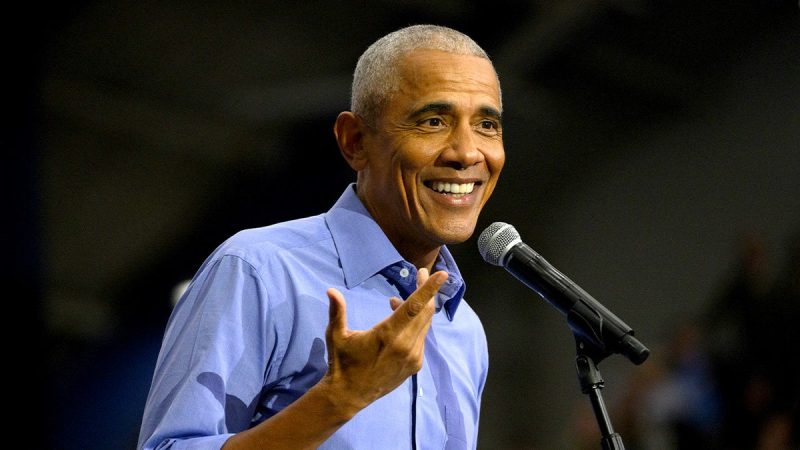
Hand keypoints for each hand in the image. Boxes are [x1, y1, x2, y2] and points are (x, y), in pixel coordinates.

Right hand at [322, 268, 446, 411]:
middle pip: (426, 312)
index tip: (441, 275)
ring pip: (425, 324)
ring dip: (419, 307)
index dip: (429, 289)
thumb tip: (331, 290)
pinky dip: (415, 324)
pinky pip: (421, 337)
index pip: (414, 307)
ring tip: (396, 300)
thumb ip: (337, 311)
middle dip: (427, 291)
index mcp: (389, 335)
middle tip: (422, 273)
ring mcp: (413, 356)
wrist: (349, 395)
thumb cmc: (342, 362)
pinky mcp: (415, 364)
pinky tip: (400, 320)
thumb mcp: (336, 335)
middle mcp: (406, 345)